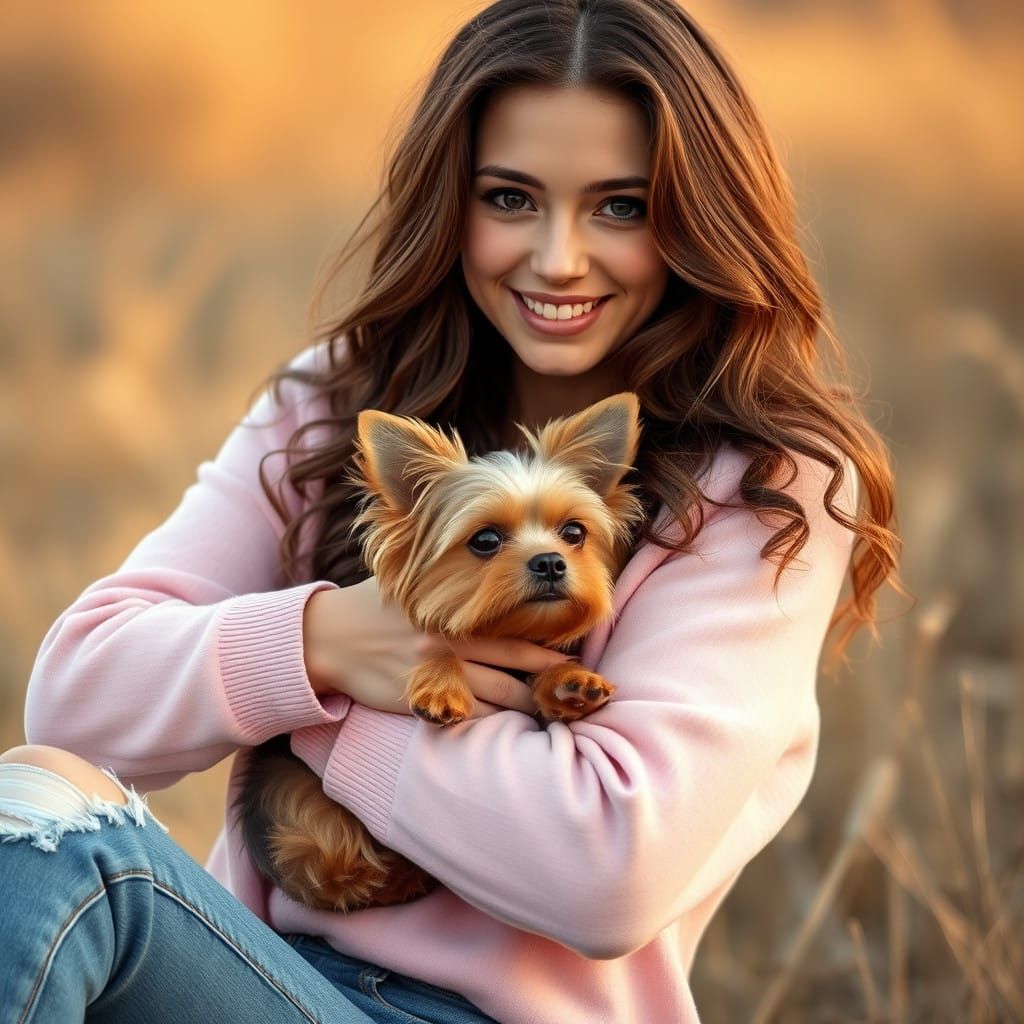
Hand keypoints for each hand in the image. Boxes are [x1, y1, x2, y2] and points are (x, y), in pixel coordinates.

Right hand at [303, 578, 570, 717]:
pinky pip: (463, 716)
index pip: (509, 638)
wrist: (328, 638)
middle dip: (544, 683)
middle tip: (575, 694)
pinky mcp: (417, 699)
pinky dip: (489, 722)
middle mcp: (447, 646)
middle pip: (510, 670)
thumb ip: (447, 584)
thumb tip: (484, 567)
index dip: (542, 653)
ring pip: (492, 698)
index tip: (570, 661)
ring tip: (550, 712)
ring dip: (523, 707)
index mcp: (451, 618)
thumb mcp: (409, 583)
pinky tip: (507, 727)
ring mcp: (433, 675)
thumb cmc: (373, 606)